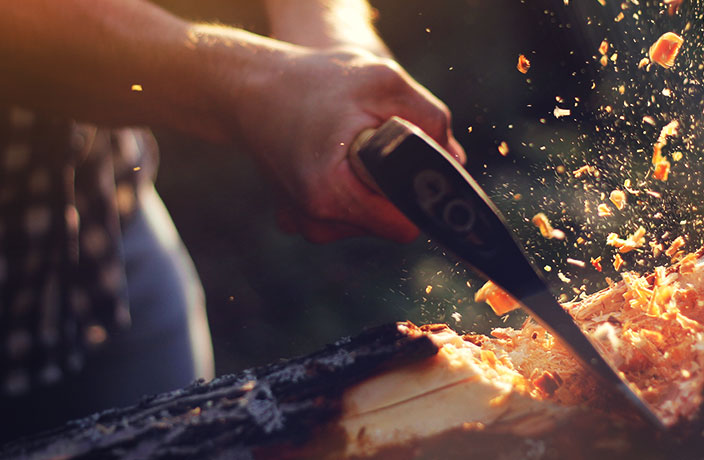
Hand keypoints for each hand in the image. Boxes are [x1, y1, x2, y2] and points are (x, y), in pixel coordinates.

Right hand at [235, 47, 464, 243]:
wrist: (249, 88)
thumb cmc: (315, 81)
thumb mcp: (384, 82)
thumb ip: (430, 120)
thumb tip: (454, 160)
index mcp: (332, 194)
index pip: (404, 225)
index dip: (420, 197)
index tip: (418, 170)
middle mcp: (315, 220)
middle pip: (387, 223)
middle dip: (392, 186)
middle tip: (374, 142)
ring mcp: (302, 223)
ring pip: (366, 219)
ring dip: (369, 186)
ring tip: (347, 145)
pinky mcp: (295, 219)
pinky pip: (343, 215)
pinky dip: (347, 189)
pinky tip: (329, 157)